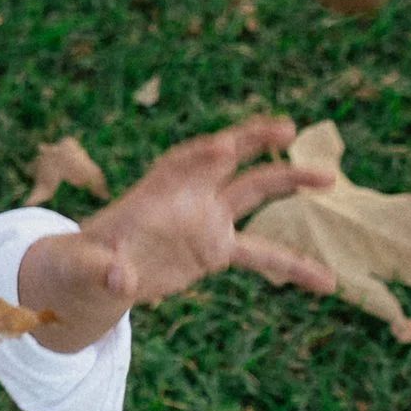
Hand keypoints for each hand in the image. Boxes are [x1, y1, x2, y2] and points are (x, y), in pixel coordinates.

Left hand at [16, 114, 336, 352]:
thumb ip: (100, 271)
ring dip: (292, 180)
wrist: (91, 279)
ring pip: (256, 190)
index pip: (180, 163)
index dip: (201, 154)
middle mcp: (187, 198)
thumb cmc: (80, 265)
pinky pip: (264, 254)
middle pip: (228, 159)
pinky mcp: (217, 248)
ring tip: (331, 180)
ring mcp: (208, 220)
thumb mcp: (82, 269)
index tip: (222, 146)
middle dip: (254, 139)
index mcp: (152, 193)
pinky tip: (329, 282)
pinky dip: (295, 266)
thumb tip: (118, 280)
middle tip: (288, 127)